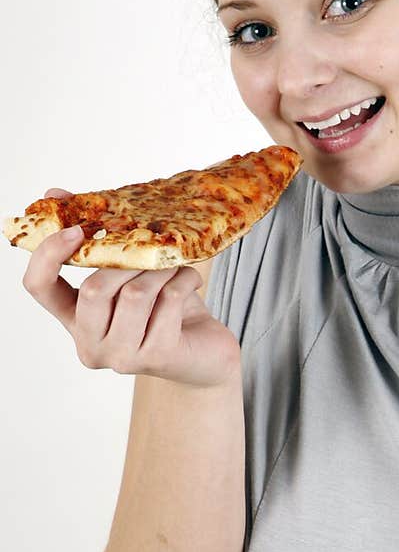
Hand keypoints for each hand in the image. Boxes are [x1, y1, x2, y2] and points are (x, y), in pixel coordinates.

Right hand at [21, 188, 241, 388]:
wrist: (206, 353)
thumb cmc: (164, 309)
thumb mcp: (128, 274)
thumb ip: (95, 242)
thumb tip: (53, 194)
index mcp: (74, 320)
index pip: (38, 287)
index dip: (49, 254)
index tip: (77, 229)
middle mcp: (90, 344)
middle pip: (94, 290)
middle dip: (126, 260)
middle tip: (150, 247)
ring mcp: (122, 356)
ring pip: (135, 294)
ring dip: (160, 269)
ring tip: (175, 263)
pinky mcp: (157, 357)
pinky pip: (168, 300)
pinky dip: (184, 279)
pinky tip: (190, 280)